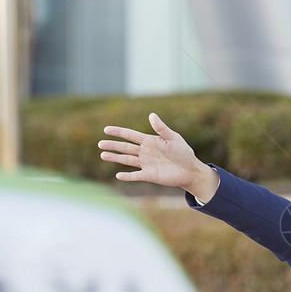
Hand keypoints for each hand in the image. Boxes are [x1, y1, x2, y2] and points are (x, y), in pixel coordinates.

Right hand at [99, 113, 218, 200]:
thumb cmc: (183, 152)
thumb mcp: (173, 138)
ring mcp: (146, 164)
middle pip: (125, 147)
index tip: (106, 129)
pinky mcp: (149, 175)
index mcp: (149, 141)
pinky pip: (136, 175)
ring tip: (103, 155)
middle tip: (100, 144)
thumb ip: (161, 129)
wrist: (190, 169)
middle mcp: (145, 152)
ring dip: (115, 158)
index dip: (119, 132)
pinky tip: (118, 175)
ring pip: (127, 160)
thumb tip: (151, 115)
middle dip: (113, 145)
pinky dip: (128, 176)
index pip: (130, 135)